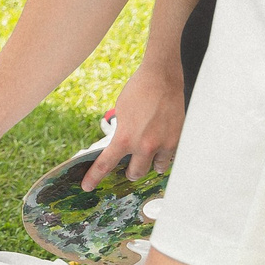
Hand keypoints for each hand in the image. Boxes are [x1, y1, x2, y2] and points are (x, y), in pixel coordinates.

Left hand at [87, 65, 184, 187]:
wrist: (161, 78)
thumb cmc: (138, 92)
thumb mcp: (121, 115)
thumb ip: (121, 134)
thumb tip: (121, 149)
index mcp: (124, 138)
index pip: (105, 165)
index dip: (94, 178)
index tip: (87, 187)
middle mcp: (144, 145)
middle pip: (135, 173)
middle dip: (130, 172)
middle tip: (129, 169)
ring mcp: (164, 144)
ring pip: (157, 168)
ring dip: (151, 164)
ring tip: (148, 155)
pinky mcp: (178, 139)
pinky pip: (171, 157)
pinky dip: (165, 155)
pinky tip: (162, 147)